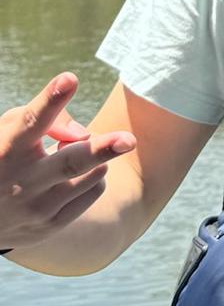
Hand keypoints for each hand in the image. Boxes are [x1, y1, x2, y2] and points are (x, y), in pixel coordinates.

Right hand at [1, 73, 136, 249]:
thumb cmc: (2, 156)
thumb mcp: (8, 131)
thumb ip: (43, 118)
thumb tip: (84, 134)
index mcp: (5, 150)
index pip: (31, 122)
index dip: (51, 99)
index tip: (70, 79)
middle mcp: (21, 182)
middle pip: (69, 163)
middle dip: (101, 149)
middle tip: (129, 140)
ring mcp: (36, 208)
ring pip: (91, 175)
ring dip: (97, 156)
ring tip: (74, 151)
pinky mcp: (50, 226)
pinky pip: (93, 192)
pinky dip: (94, 176)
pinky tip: (73, 175)